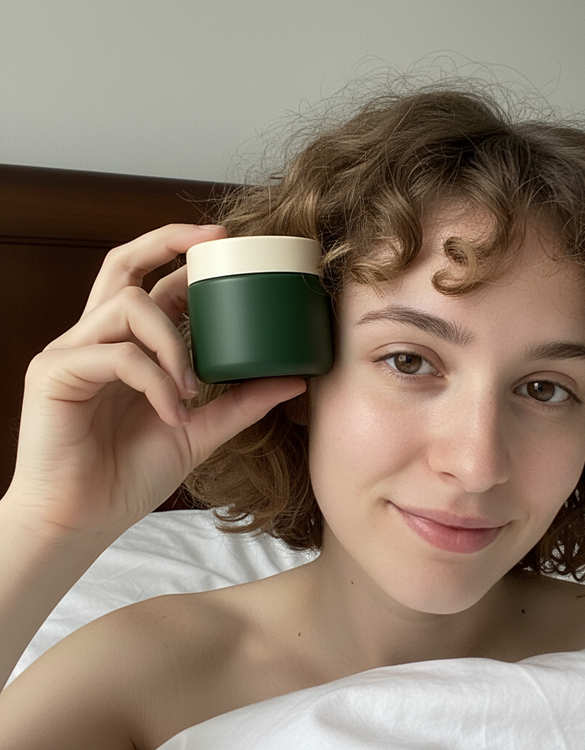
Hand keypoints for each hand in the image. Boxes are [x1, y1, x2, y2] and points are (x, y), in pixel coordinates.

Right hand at [6, 224, 305, 540]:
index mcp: (126, 345)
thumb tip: (294, 380)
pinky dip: (155, 380)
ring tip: (192, 388)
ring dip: (173, 343)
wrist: (81, 521)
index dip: (181, 253)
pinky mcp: (52, 374)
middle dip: (166, 242)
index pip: (150, 282)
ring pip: (128, 307)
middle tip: (214, 242)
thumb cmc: (130, 474)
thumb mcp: (200, 431)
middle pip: (122, 264)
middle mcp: (95, 338)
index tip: (227, 243)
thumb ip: (241, 403)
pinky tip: (172, 414)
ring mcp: (70, 352)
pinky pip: (116, 354)